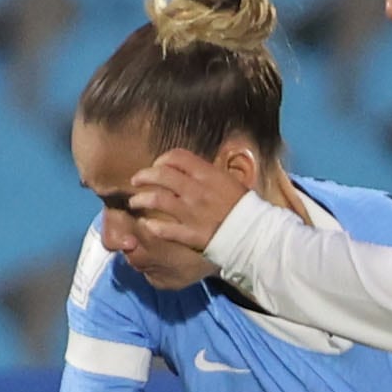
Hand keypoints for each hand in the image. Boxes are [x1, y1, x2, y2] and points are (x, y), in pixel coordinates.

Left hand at [128, 149, 247, 257]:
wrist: (255, 234)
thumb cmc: (245, 207)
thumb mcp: (230, 182)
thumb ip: (208, 175)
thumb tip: (192, 170)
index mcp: (208, 175)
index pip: (177, 157)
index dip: (163, 159)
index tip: (158, 166)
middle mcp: (196, 191)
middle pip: (160, 175)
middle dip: (144, 176)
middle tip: (136, 180)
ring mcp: (191, 213)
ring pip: (156, 200)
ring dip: (141, 200)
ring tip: (135, 202)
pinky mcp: (190, 234)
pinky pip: (164, 229)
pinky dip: (152, 227)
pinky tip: (147, 225)